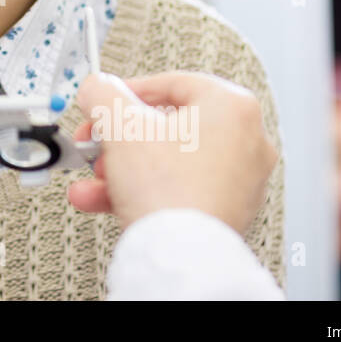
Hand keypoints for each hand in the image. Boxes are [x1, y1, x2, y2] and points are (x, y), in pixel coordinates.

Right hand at [67, 71, 277, 235]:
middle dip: (119, 139)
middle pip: (167, 127)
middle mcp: (246, 140)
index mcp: (233, 107)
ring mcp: (240, 179)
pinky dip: (144, 191)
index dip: (128, 91)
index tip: (105, 102)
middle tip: (98, 144)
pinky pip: (178, 189)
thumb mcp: (120, 125)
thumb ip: (103, 94)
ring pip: (168, 162)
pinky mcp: (228, 210)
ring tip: (93, 181)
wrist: (183, 258)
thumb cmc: (168, 191)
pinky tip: (106, 200)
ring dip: (123, 168)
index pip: (172, 83)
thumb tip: (97, 87)